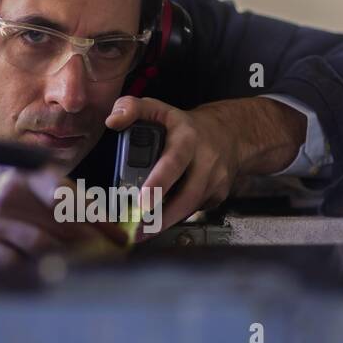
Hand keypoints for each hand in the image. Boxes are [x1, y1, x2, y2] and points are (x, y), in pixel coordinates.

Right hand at [0, 163, 126, 269]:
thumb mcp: (26, 178)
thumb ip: (59, 195)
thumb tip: (100, 219)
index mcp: (29, 176)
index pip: (71, 199)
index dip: (100, 221)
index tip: (120, 238)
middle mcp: (13, 196)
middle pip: (62, 225)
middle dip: (93, 245)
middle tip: (112, 258)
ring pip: (43, 246)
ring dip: (70, 259)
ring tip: (87, 267)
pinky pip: (16, 263)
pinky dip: (37, 271)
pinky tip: (52, 275)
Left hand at [104, 95, 308, 235]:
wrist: (229, 134)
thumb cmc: (184, 125)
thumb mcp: (159, 108)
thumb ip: (132, 108)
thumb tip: (112, 121)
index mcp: (188, 138)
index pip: (174, 161)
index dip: (158, 183)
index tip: (142, 202)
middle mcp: (206, 159)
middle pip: (187, 195)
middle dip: (163, 217)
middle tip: (139, 231)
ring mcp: (216, 179)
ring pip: (191, 207)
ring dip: (167, 222)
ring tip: (143, 233)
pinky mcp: (219, 194)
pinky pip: (196, 210)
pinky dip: (177, 218)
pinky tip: (160, 222)